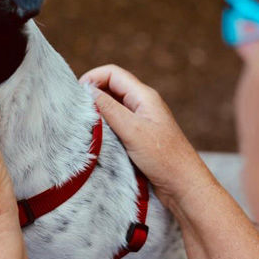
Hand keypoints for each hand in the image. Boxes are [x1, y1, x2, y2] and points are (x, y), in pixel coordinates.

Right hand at [80, 64, 215, 210]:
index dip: (92, 78)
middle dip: (92, 95)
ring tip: (83, 125)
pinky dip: (104, 126)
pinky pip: (116, 124)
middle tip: (75, 111)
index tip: (75, 96)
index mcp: (144, 96)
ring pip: (112, 107)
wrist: (183, 185)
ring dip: (97, 112)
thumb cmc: (164, 158)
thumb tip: (87, 91)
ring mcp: (141, 121)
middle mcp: (142, 105)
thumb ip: (109, 109)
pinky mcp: (138, 137)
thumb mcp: (132, 130)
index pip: (112, 73)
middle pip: (111, 88)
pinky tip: (96, 138)